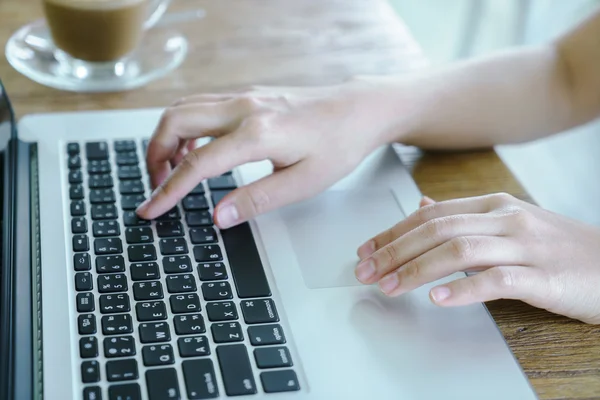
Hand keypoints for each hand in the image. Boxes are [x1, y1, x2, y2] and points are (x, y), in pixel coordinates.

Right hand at [136, 80, 400, 228]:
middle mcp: (244, 108)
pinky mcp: (248, 96)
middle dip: (155, 156)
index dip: (167, 190)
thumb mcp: (303, 183)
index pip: (196, 164)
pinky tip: (198, 149)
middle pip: (175, 122)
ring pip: (184, 109)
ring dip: (168, 138)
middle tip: (158, 186)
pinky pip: (201, 105)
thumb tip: (217, 216)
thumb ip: (257, 200)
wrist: (359, 109)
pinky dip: (186, 126)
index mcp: (258, 133)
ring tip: (174, 171)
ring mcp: (245, 97)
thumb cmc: (339, 144)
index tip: (150, 209)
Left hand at [354, 192, 599, 323]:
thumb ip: (464, 215)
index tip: (366, 249)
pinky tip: (439, 299)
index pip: (431, 213)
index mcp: (494, 205)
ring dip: (417, 270)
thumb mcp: (509, 222)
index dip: (394, 231)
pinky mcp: (543, 276)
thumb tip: (422, 205)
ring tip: (390, 287)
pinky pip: (496, 280)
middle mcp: (505, 219)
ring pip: (460, 250)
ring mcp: (525, 246)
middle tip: (366, 270)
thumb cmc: (557, 247)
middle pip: (437, 229)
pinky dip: (464, 289)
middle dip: (394, 250)